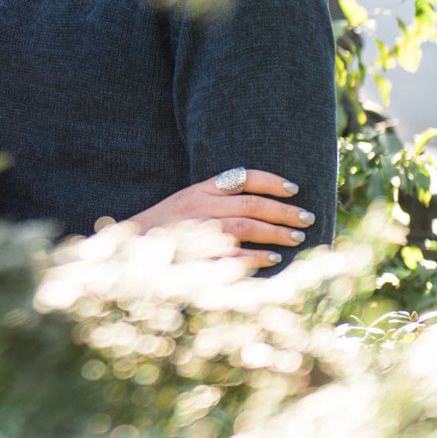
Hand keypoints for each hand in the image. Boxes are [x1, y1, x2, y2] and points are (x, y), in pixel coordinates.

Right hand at [129, 169, 314, 269]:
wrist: (130, 249)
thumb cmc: (164, 227)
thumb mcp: (187, 203)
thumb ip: (216, 199)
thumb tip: (258, 202)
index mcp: (199, 189)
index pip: (242, 178)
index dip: (271, 182)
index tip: (294, 188)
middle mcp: (200, 205)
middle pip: (250, 203)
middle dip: (282, 210)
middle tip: (307, 217)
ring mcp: (197, 230)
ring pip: (244, 226)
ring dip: (274, 232)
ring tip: (297, 237)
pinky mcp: (195, 254)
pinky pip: (231, 254)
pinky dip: (255, 257)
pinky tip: (273, 260)